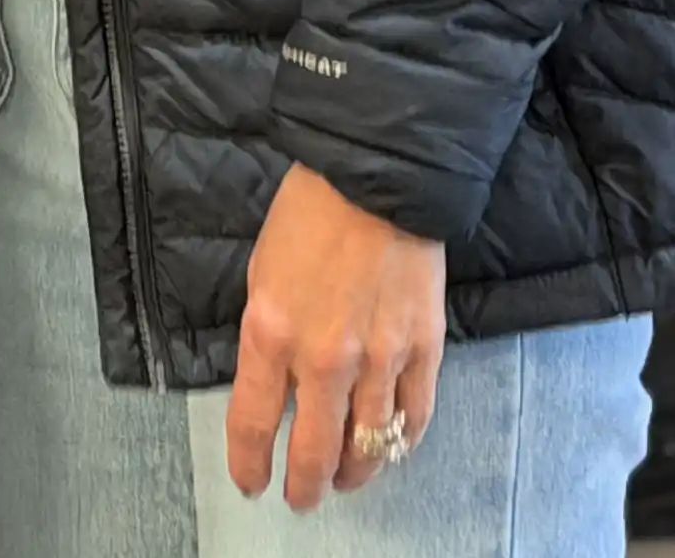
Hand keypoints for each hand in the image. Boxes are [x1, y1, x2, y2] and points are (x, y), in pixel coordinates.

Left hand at [223, 163, 444, 510]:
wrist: (378, 175)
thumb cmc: (310, 214)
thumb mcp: (263, 275)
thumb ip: (268, 338)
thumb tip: (276, 385)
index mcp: (270, 333)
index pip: (254, 425)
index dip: (250, 465)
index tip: (252, 482)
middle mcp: (323, 358)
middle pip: (314, 452)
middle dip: (305, 486)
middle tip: (301, 498)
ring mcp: (379, 358)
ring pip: (368, 446)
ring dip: (353, 474)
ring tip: (344, 482)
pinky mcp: (424, 348)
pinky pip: (415, 416)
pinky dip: (401, 443)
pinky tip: (389, 449)